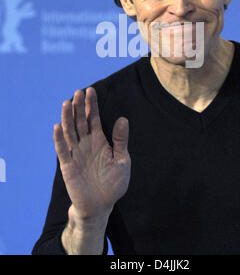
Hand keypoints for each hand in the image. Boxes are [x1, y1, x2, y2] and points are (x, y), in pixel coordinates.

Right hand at [53, 87, 130, 221]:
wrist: (101, 206)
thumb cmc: (113, 184)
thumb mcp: (122, 160)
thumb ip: (120, 140)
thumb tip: (123, 119)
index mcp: (98, 141)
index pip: (93, 119)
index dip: (91, 105)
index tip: (90, 90)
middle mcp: (85, 144)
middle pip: (80, 121)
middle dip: (79, 107)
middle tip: (78, 92)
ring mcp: (76, 154)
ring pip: (70, 132)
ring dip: (67, 118)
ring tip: (67, 103)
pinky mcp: (68, 166)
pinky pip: (62, 150)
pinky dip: (59, 139)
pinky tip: (57, 127)